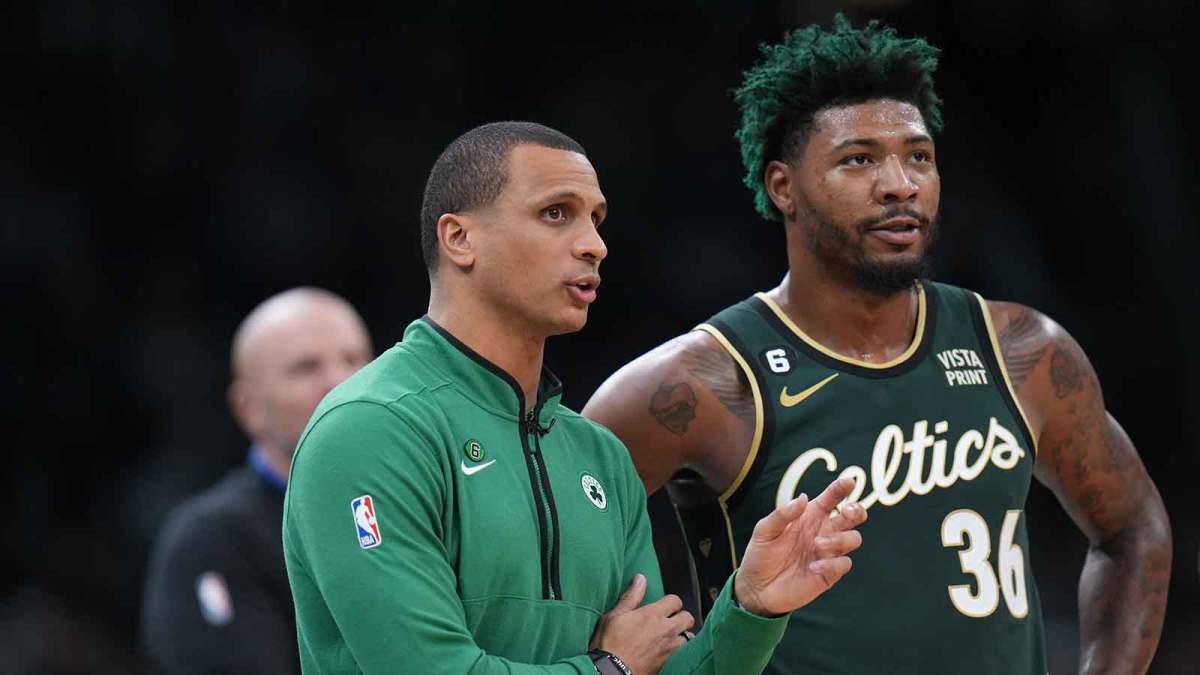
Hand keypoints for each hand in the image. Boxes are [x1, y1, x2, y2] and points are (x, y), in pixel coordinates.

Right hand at [589, 574, 693, 674]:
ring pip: (689, 637)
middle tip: (670, 621)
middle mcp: (665, 630)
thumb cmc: (610, 643)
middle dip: (681, 617)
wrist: (611, 672)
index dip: (670, 602)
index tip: (662, 607)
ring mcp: (669, 648)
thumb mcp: (615, 615)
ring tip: (671, 637)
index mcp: (653, 615)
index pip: (676, 600)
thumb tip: (640, 578)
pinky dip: (680, 650)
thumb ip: (631, 596)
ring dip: (682, 635)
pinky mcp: (669, 662)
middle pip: (688, 618)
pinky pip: (683, 653)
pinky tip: (670, 650)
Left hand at [734, 476, 865, 616]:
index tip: (850, 481)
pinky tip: (812, 567)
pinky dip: (832, 563)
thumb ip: (783, 514)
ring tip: (816, 544)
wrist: (756, 587)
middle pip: (853, 516)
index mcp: (810, 516)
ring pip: (854, 538)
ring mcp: (829, 552)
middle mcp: (824, 531)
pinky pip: (844, 563)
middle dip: (857, 510)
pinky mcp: (830, 573)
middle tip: (847, 512)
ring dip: (840, 539)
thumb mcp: (765, 530)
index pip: (832, 498)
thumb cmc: (761, 554)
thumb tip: (803, 498)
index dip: (843, 488)